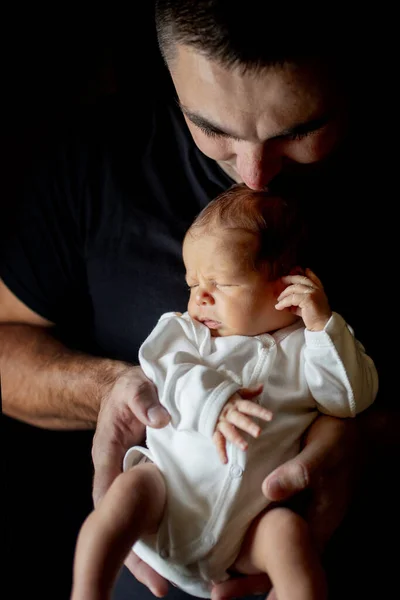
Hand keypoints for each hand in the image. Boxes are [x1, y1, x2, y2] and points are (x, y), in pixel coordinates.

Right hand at [92, 365, 170, 596]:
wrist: (132, 388)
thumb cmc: (128, 391)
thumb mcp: (134, 389)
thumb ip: (144, 402)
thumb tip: (162, 420)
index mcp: (109, 456)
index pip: (107, 498)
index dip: (116, 529)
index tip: (134, 556)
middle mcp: (121, 473)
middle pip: (123, 521)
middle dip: (139, 555)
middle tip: (160, 586)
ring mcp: (137, 478)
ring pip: (142, 519)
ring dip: (156, 547)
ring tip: (174, 579)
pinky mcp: (155, 475)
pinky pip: (160, 505)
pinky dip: (171, 524)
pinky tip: (191, 541)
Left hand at [211, 414, 361, 599]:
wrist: (347, 425)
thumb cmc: (339, 442)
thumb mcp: (321, 456)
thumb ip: (299, 473)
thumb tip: (268, 490)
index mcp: (318, 523)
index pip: (293, 565)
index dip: (268, 581)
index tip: (240, 593)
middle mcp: (306, 522)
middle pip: (279, 560)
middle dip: (251, 576)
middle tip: (217, 591)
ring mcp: (297, 509)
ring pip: (272, 540)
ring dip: (249, 553)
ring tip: (218, 568)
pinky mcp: (288, 494)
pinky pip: (267, 515)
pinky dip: (250, 524)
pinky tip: (230, 526)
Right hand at [213, 385, 271, 463]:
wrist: (202, 400)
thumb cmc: (224, 398)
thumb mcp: (236, 392)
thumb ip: (249, 392)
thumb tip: (262, 386)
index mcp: (235, 404)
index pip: (249, 407)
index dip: (259, 411)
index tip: (270, 417)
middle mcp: (228, 413)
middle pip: (239, 419)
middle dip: (248, 425)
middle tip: (259, 433)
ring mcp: (220, 423)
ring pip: (229, 431)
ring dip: (236, 439)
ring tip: (245, 447)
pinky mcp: (214, 431)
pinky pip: (217, 442)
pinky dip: (220, 451)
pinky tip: (225, 461)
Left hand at [275, 268, 330, 330]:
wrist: (322, 326)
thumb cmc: (313, 317)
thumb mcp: (305, 306)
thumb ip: (298, 300)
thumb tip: (284, 300)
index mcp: (318, 289)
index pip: (312, 276)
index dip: (304, 272)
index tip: (295, 268)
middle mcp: (316, 288)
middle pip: (300, 279)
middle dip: (289, 278)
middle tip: (280, 280)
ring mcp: (313, 292)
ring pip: (294, 288)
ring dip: (284, 294)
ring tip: (278, 300)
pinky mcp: (308, 298)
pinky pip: (291, 298)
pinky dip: (283, 302)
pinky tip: (279, 306)